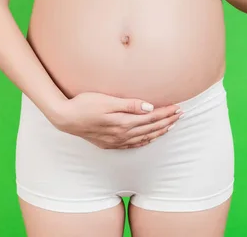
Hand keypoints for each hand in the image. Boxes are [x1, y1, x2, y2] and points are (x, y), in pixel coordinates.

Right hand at [50, 91, 182, 148]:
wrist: (65, 118)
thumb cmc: (84, 104)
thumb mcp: (107, 100)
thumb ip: (129, 104)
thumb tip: (150, 107)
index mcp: (123, 121)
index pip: (151, 117)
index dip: (166, 112)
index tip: (178, 107)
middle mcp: (122, 134)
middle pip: (151, 128)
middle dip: (167, 121)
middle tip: (181, 115)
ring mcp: (116, 141)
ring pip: (144, 137)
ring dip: (159, 131)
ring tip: (171, 125)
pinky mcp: (109, 143)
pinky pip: (133, 145)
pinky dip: (145, 141)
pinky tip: (149, 139)